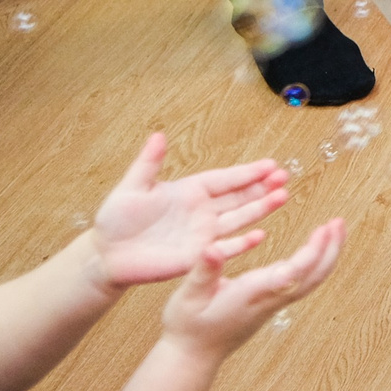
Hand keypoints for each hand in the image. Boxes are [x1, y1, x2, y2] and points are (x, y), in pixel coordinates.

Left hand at [86, 135, 290, 292]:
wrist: (107, 255)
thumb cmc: (116, 220)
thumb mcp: (131, 187)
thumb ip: (148, 163)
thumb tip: (158, 135)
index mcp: (190, 191)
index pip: (225, 179)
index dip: (247, 172)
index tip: (271, 164)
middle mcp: (202, 211)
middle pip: (239, 197)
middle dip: (262, 187)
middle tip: (284, 177)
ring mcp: (203, 234)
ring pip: (238, 219)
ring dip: (261, 209)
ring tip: (282, 197)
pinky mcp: (198, 256)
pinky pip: (225, 249)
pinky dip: (242, 244)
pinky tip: (260, 235)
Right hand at [159, 218, 343, 364]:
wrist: (192, 357)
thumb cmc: (188, 327)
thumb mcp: (188, 295)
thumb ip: (203, 272)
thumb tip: (212, 248)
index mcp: (253, 293)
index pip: (293, 272)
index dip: (313, 251)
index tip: (324, 228)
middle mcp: (270, 299)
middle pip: (313, 276)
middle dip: (331, 249)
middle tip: (339, 222)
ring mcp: (273, 304)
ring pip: (311, 281)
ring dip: (327, 255)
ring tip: (334, 230)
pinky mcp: (271, 305)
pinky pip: (303, 284)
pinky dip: (315, 264)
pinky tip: (316, 250)